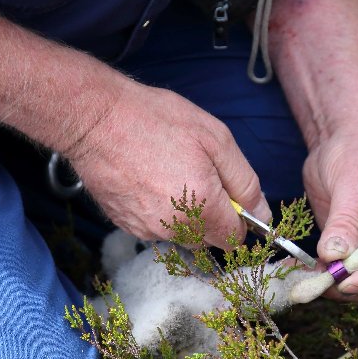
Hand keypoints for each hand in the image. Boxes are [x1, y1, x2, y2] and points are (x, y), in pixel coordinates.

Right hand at [65, 79, 270, 248]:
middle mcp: (174, 228)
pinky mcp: (124, 224)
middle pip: (207, 238)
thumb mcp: (215, 138)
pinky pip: (154, 226)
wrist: (95, 119)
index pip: (235, 239)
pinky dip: (157, 209)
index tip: (229, 196)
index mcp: (202, 208)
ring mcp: (146, 229)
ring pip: (180, 233)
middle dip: (210, 214)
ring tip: (168, 172)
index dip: (238, 218)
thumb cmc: (155, 121)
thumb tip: (262, 213)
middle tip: (197, 173)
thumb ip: (244, 182)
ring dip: (183, 212)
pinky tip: (147, 179)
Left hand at [303, 128, 357, 300]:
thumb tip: (334, 258)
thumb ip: (346, 223)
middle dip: (354, 286)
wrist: (341, 135)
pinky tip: (301, 272)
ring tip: (306, 279)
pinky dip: (324, 273)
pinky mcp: (357, 245)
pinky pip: (344, 268)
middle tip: (319, 283)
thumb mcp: (352, 185)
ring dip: (335, 283)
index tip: (347, 282)